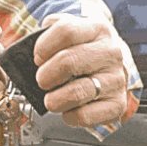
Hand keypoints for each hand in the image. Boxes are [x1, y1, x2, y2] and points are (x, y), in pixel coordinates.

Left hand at [22, 13, 130, 128]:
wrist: (110, 67)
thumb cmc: (84, 50)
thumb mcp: (71, 30)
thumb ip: (50, 31)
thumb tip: (29, 46)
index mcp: (98, 29)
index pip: (66, 31)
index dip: (43, 47)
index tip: (38, 58)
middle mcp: (111, 53)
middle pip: (68, 61)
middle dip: (45, 75)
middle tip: (42, 81)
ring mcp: (116, 79)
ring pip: (76, 92)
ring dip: (54, 99)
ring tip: (51, 98)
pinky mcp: (117, 104)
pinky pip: (85, 115)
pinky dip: (69, 116)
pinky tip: (68, 109)